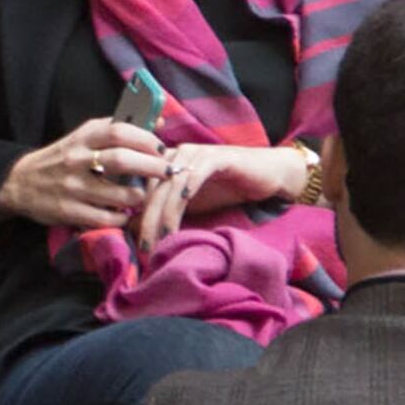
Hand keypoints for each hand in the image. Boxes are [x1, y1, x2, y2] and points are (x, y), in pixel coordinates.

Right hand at [0, 117, 164, 231]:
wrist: (20, 183)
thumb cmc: (61, 158)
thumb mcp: (83, 136)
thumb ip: (117, 129)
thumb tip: (158, 121)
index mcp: (83, 137)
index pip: (119, 131)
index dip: (146, 139)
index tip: (161, 148)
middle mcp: (77, 160)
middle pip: (122, 160)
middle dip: (152, 167)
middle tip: (168, 172)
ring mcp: (72, 187)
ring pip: (118, 194)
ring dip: (139, 196)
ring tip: (145, 196)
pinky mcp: (68, 211)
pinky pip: (105, 218)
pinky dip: (121, 217)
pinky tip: (125, 213)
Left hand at [131, 142, 312, 246]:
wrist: (267, 174)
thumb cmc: (227, 189)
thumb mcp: (191, 205)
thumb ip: (165, 212)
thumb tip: (136, 230)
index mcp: (164, 165)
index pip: (141, 191)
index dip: (137, 219)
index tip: (136, 247)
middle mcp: (175, 156)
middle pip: (153, 190)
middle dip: (147, 222)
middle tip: (144, 250)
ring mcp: (195, 154)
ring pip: (171, 186)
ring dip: (164, 215)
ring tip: (162, 240)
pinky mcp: (215, 157)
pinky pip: (195, 175)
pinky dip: (186, 193)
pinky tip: (181, 210)